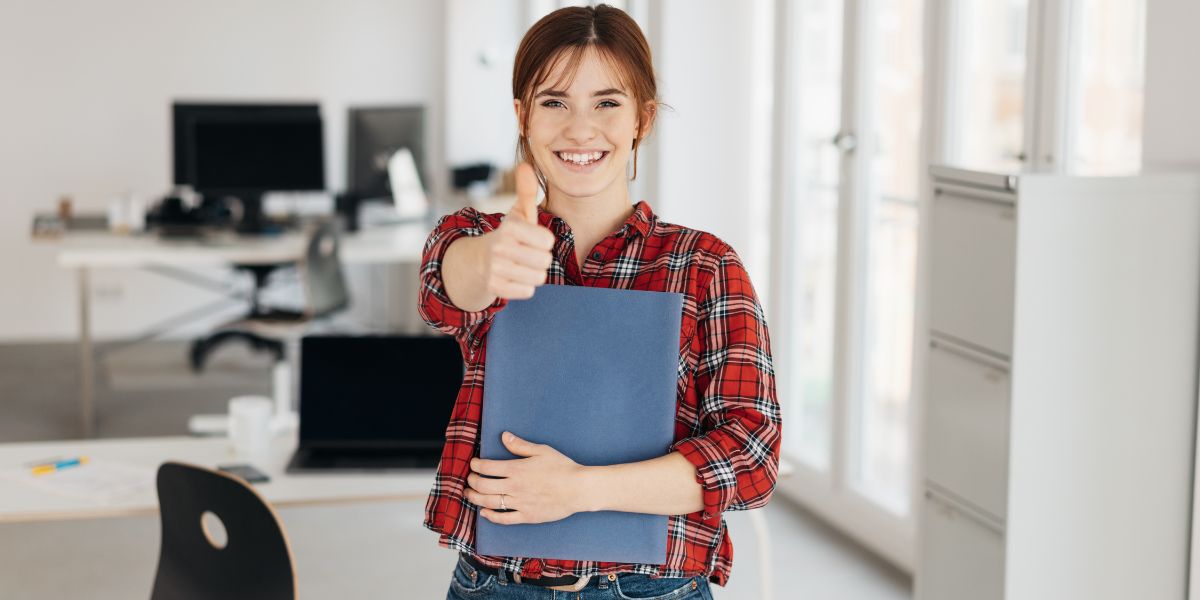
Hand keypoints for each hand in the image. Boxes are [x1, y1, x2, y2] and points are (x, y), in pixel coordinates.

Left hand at [464, 432, 588, 524]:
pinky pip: (504, 519)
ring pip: (489, 502)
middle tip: (470, 478)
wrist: (578, 489)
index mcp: (516, 469)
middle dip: (472, 481)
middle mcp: (514, 487)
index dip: (476, 465)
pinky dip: (491, 516)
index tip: (474, 464)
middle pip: (483, 485)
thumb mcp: (541, 450)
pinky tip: (484, 513)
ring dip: (475, 498)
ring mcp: (519, 503)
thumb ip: (520, 445)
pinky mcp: (527, 516)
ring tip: (469, 494)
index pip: (487, 467)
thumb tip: (504, 436)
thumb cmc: (562, 467)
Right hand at [477, 163, 554, 300]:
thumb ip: (526, 191)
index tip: (533, 238)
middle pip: (545, 261)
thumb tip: (525, 165)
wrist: (480, 260)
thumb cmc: (510, 235)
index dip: (544, 241)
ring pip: (538, 278)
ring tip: (521, 265)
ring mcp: (495, 269)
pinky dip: (525, 286)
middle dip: (541, 258)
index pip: (547, 241)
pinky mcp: (494, 287)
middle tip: (527, 253)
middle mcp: (499, 248)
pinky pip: (528, 291)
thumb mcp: (519, 212)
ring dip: (534, 273)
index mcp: (509, 228)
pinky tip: (514, 277)